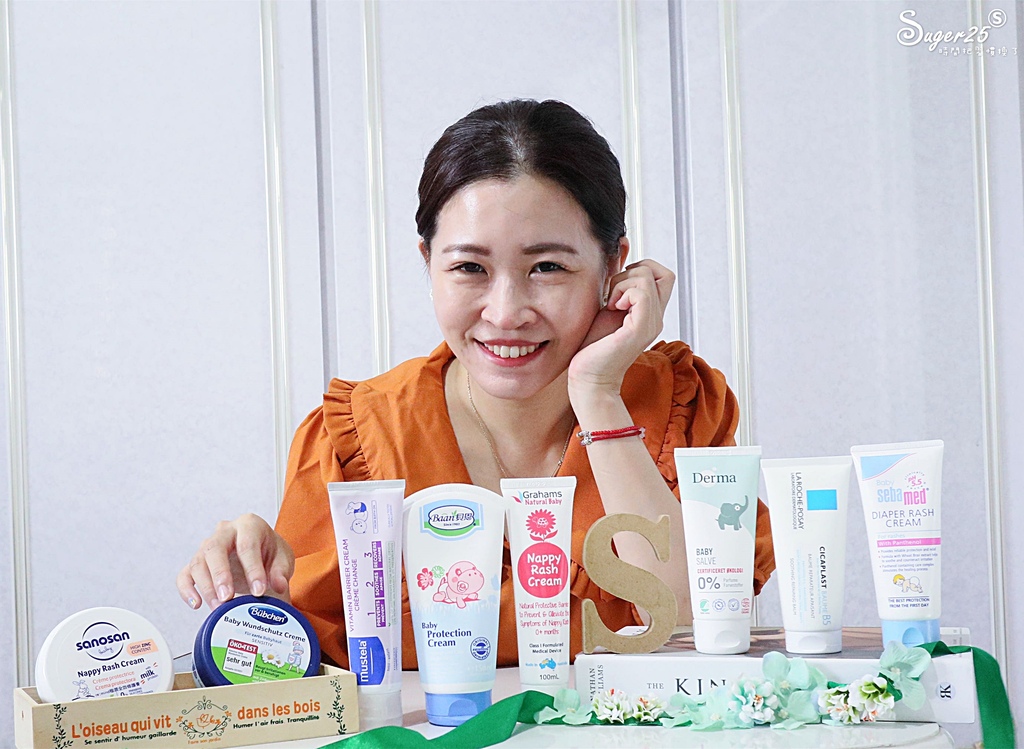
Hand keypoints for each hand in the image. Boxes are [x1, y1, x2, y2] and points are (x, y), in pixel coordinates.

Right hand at [176, 514, 294, 609]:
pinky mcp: (198, 563)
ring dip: (206, 586)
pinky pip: (185, 574)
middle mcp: (225, 531)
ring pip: (198, 562)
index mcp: (249, 524)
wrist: (262, 559)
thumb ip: (281, 571)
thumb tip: (279, 584)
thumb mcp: (283, 560)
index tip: (258, 591)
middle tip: (227, 597)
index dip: (252, 569)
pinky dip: (187, 589)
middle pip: (214, 548)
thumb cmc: (271, 555)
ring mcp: (208, 546)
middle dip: (220, 574)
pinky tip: (197, 604)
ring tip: (219, 607)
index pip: (247, 545)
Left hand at [568, 259, 674, 396]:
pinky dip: (623, 292)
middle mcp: (656, 318)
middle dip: (635, 272)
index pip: (663, 276)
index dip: (642, 270)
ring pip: (648, 277)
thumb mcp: (607, 307)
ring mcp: (650, 324)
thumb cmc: (593, 348)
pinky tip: (612, 308)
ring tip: (611, 304)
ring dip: (623, 283)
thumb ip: (617, 286)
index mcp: (650, 314)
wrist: (589, 378)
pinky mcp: (640, 329)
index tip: (619, 287)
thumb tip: (618, 256)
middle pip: (663, 274)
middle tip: (615, 294)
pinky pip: (642, 293)